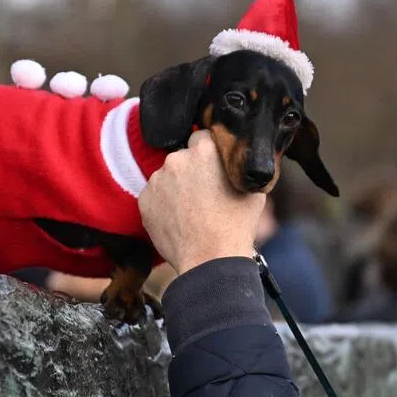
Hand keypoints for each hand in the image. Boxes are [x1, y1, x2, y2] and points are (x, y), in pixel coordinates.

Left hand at [138, 130, 266, 274]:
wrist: (210, 259)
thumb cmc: (236, 226)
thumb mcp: (253, 189)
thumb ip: (239, 167)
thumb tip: (238, 162)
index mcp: (205, 149)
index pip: (201, 137)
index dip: (208, 154)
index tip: (212, 168)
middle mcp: (177, 158)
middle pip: (182, 157)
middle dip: (191, 171)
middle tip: (204, 195)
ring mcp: (157, 179)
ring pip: (167, 177)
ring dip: (176, 188)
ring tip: (191, 212)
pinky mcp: (144, 200)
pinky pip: (154, 196)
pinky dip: (163, 205)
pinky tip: (178, 221)